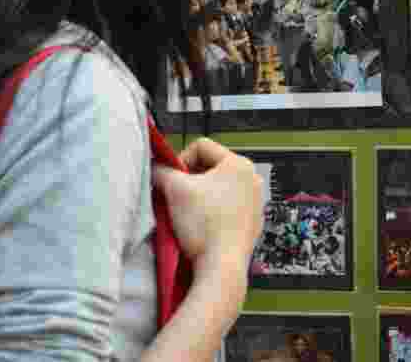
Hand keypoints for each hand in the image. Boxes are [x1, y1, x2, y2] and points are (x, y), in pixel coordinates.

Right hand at [151, 138, 264, 270]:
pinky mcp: (250, 223)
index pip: (202, 146)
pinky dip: (210, 213)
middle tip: (176, 196)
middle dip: (189, 181)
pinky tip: (199, 227)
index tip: (171, 178)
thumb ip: (161, 171)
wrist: (221, 265)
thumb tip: (156, 169)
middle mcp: (252, 180)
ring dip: (198, 198)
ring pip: (217, 190)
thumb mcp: (174, 188)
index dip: (180, 159)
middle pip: (211, 168)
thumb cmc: (205, 225)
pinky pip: (225, 209)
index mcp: (239, 164)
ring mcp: (254, 203)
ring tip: (186, 213)